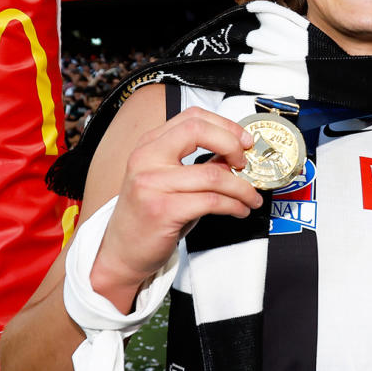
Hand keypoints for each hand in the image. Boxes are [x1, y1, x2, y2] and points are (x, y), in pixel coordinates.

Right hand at [92, 107, 260, 295]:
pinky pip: (212, 201)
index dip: (225, 126)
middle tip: (245, 163)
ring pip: (213, 174)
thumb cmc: (150, 215)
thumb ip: (199, 163)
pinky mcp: (162, 210)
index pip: (192, 118)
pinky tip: (239, 210)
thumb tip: (236, 154)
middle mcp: (146, 158)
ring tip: (250, 198)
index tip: (244, 141)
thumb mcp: (170, 180)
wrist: (121, 253)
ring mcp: (151, 184)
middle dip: (232, 145)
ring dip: (242, 187)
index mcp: (149, 145)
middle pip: (198, 132)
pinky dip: (234, 205)